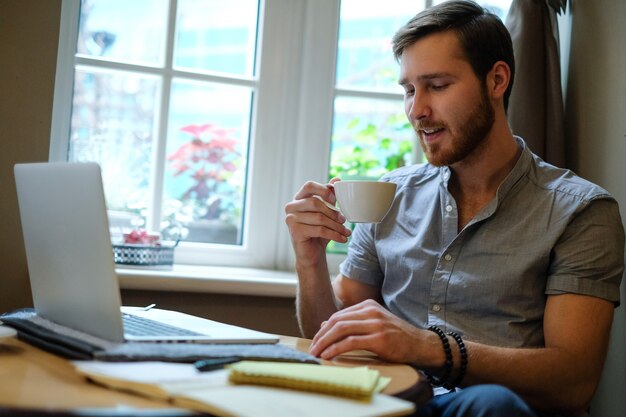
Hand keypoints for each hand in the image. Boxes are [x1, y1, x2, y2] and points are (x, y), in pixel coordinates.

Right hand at [284, 179, 351, 267]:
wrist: (312, 254)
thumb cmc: (319, 231)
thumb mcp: (326, 212)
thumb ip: (329, 196)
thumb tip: (337, 179)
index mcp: (298, 198)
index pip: (309, 185)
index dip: (323, 189)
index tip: (335, 198)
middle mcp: (291, 207)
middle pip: (315, 203)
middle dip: (333, 212)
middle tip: (344, 220)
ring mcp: (290, 219)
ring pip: (319, 218)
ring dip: (336, 226)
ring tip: (345, 232)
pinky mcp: (295, 231)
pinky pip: (319, 230)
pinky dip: (334, 234)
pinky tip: (342, 238)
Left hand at [309, 299, 432, 363]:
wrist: (420, 344)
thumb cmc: (395, 336)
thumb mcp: (373, 324)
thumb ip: (352, 323)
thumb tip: (325, 325)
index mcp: (368, 306)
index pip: (339, 315)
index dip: (324, 329)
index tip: (315, 340)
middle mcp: (370, 311)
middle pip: (337, 321)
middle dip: (321, 335)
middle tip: (312, 348)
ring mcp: (375, 323)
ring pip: (341, 329)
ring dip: (325, 342)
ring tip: (316, 353)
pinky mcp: (379, 338)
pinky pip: (351, 342)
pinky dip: (336, 348)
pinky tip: (328, 355)